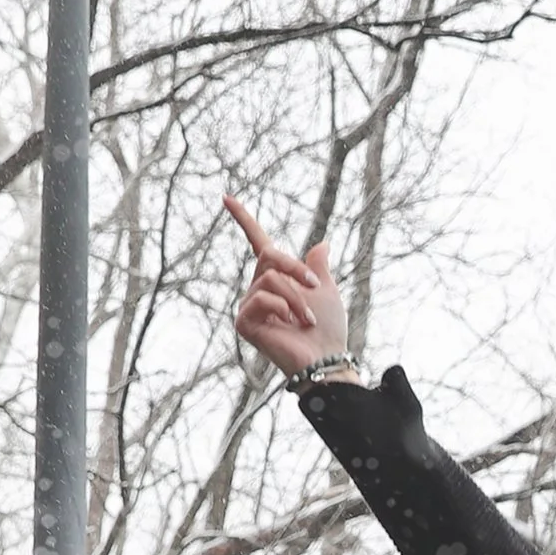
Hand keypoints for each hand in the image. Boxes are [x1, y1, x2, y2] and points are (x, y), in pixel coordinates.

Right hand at [224, 193, 345, 378]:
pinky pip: (260, 299)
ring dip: (296, 296)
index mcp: (276, 278)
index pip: (257, 242)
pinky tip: (290, 324)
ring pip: (269, 279)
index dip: (243, 219)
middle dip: (295, 268)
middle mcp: (258, 289)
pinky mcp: (244, 322)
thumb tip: (322, 244)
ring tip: (307, 318)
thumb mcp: (327, 289)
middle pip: (269, 256)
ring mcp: (249, 306)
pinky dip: (281, 307)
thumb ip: (318, 267)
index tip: (226, 197)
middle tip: (315, 285)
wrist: (327, 357)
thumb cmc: (329, 329)